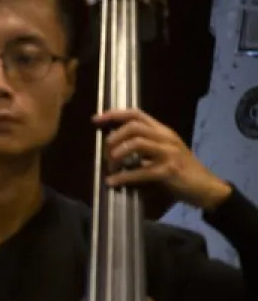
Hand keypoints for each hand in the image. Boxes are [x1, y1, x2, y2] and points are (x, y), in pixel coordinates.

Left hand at [96, 109, 230, 210]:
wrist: (205, 186)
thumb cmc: (180, 171)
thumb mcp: (162, 152)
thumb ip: (143, 146)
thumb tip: (114, 147)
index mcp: (162, 131)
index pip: (136, 114)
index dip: (114, 114)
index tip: (96, 119)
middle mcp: (166, 137)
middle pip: (133, 127)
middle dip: (113, 139)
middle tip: (106, 155)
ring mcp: (169, 153)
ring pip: (136, 143)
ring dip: (117, 155)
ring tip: (111, 168)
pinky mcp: (168, 170)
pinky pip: (140, 171)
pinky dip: (122, 177)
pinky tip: (112, 182)